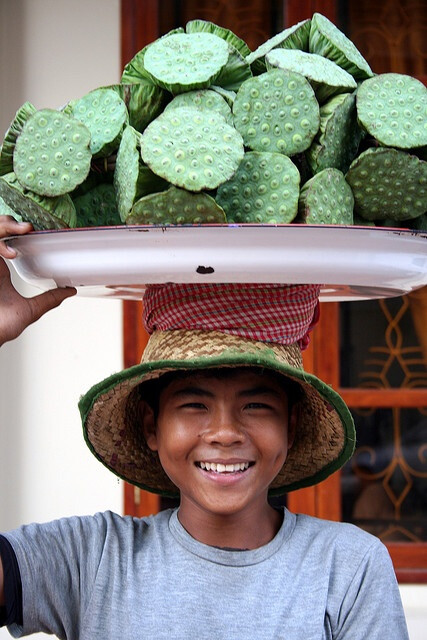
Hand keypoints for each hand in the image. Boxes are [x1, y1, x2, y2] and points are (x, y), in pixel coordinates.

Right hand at [0, 216, 76, 345]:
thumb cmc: (1, 327)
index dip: (15, 232)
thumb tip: (69, 291)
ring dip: (5, 226)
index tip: (34, 233)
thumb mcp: (30, 310)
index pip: (5, 241)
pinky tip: (10, 252)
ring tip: (24, 230)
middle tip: (29, 228)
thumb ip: (49, 299)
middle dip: (9, 223)